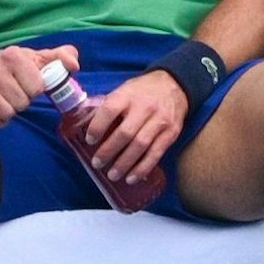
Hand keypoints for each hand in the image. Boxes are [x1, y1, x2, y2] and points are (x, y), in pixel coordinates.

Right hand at [0, 43, 80, 127]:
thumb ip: (61, 57)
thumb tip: (74, 66)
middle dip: (23, 101)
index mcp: (13, 55)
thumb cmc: (16, 65)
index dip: (36, 89)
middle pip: (21, 103)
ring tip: (8, 100)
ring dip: (11, 111)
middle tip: (18, 92)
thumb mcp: (38, 57)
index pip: (36, 87)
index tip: (30, 84)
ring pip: (7, 113)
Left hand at [81, 70, 186, 186]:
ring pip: (140, 146)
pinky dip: (143, 168)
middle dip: (109, 151)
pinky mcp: (171, 133)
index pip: (110, 110)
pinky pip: (156, 154)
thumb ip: (110, 106)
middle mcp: (145, 107)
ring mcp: (160, 121)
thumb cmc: (143, 91)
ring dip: (124, 164)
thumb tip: (89, 125)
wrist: (174, 85)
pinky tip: (132, 178)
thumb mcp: (125, 90)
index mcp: (128, 94)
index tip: (89, 140)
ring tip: (112, 175)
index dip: (98, 126)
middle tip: (97, 163)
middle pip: (125, 133)